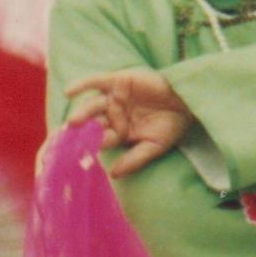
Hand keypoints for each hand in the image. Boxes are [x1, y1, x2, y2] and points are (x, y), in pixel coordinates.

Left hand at [64, 69, 198, 177]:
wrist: (187, 101)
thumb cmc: (172, 125)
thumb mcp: (154, 146)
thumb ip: (134, 159)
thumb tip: (114, 175)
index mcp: (120, 131)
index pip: (102, 140)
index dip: (91, 146)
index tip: (78, 155)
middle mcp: (113, 114)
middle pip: (93, 123)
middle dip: (81, 130)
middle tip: (70, 138)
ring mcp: (114, 97)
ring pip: (93, 105)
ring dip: (82, 112)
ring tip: (74, 121)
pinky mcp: (117, 81)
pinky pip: (95, 81)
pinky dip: (81, 85)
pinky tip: (68, 92)